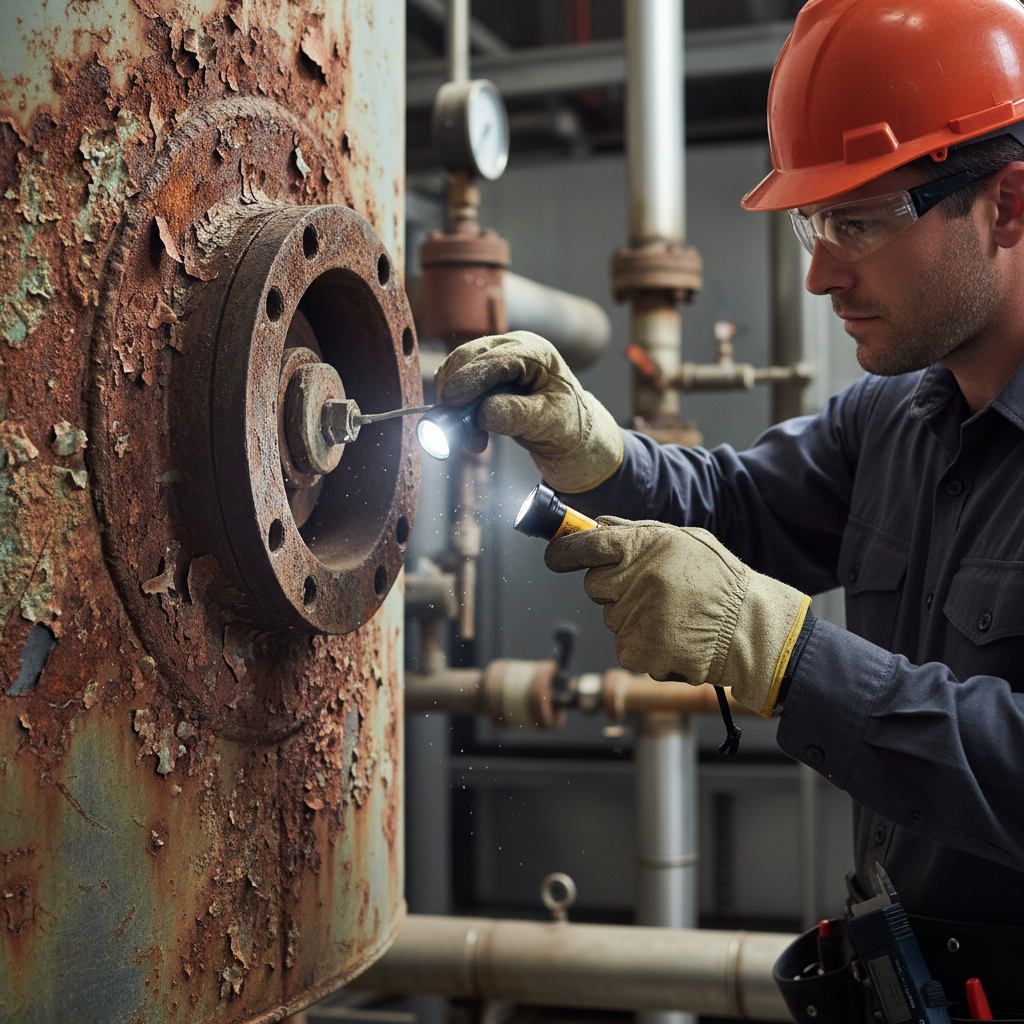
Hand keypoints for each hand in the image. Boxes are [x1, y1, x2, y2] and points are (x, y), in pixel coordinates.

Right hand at [435, 331, 621, 492]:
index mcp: (536, 352)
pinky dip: (458, 407)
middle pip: (469, 357)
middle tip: (453, 425)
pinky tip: (473, 432)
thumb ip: (518, 416)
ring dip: (455, 402)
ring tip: (471, 437)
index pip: (495, 359)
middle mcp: (514, 347)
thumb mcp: (550, 423)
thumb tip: (484, 412)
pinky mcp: (486, 374)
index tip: (450, 402)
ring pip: (458, 369)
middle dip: (456, 390)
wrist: (572, 432)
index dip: (469, 379)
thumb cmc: (568, 424)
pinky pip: (460, 384)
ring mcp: (498, 357)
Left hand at [544, 517, 810, 716]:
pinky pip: (624, 645)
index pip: (587, 544)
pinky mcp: (637, 650)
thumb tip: (597, 524)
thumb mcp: (684, 541)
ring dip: (632, 617)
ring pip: (612, 617)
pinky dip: (643, 644)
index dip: (565, 551)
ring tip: (672, 615)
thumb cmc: (719, 582)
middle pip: (594, 584)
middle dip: (611, 587)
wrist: (750, 630)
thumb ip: (637, 532)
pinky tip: (672, 637)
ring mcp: (635, 616)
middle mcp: (636, 578)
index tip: (555, 556)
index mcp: (646, 545)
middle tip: (648, 590)